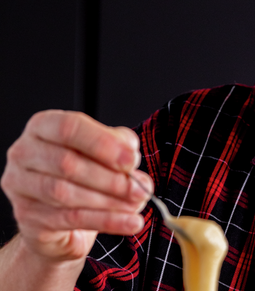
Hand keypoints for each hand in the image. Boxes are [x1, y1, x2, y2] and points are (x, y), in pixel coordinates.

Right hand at [0, 110, 152, 261]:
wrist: (60, 217)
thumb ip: (120, 147)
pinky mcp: (27, 216)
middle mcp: (25, 153)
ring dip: (109, 201)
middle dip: (111, 178)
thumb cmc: (82, 174)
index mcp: (44, 126)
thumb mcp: (105, 151)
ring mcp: (20, 186)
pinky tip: (130, 222)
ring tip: (135, 204)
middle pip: (68, 163)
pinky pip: (71, 219)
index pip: (70, 128)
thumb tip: (131, 160)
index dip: (103, 144)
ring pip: (66, 194)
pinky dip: (107, 221)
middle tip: (140, 188)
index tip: (131, 160)